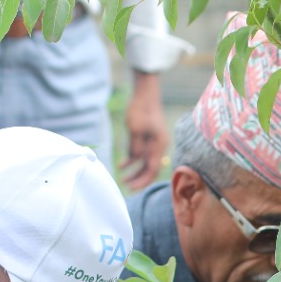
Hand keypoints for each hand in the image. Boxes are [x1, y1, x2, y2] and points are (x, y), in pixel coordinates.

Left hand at [121, 72, 167, 187]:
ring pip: (145, 163)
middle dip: (139, 178)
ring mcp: (154, 143)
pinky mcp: (148, 139)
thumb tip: (135, 160)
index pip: (152, 169)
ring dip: (135, 171)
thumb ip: (135, 146)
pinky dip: (133, 160)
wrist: (146, 94)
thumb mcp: (134, 128)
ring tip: (122, 177)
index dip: (142, 180)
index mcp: (158, 145)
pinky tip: (122, 165)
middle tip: (125, 185)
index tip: (131, 187)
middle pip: (150, 169)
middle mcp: (158, 146)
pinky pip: (141, 154)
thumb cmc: (140, 109)